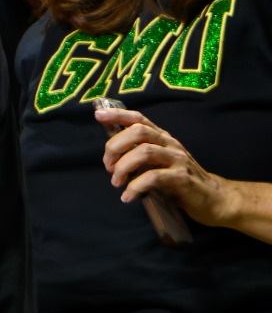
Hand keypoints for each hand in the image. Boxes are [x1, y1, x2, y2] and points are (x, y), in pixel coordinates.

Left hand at [97, 105, 233, 226]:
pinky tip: (128, 197)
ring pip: (143, 152)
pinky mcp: (182, 178)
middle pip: (138, 131)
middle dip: (115, 146)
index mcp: (162, 138)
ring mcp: (177, 159)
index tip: (98, 114)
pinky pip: (152, 177)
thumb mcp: (159, 162)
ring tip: (116, 182)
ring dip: (122, 167)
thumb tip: (111, 152)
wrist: (213, 198)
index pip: (139, 119)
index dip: (119, 114)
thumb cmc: (179, 179)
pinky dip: (135, 187)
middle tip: (108, 166)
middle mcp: (170, 144)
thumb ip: (140, 153)